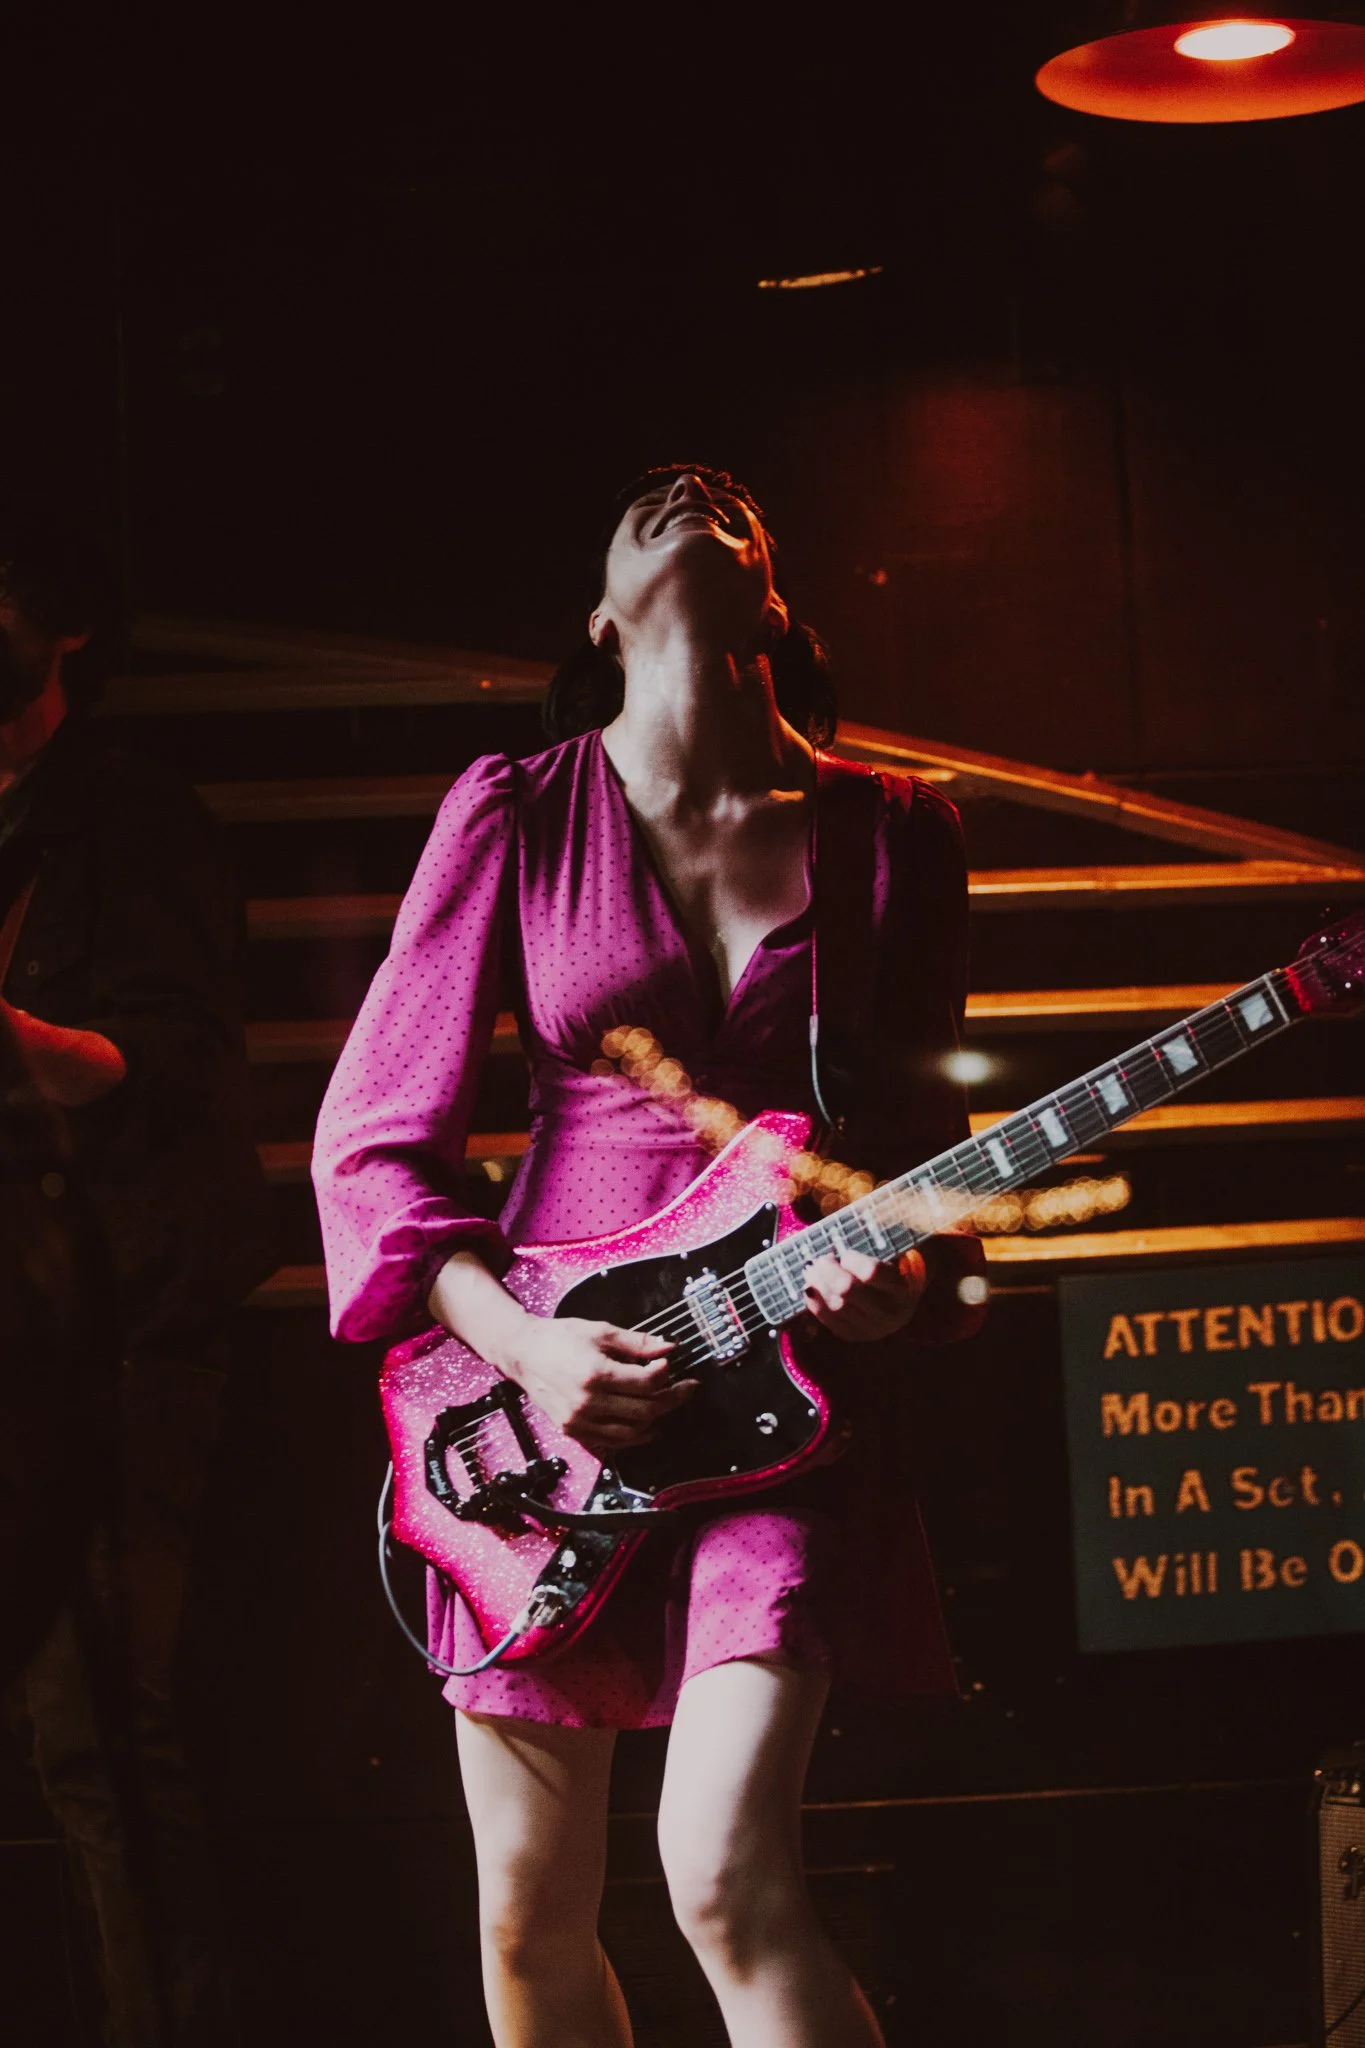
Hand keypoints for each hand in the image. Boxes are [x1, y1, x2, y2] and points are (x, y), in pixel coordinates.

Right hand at [508, 1316, 694, 1453]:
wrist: (523, 1353)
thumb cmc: (559, 1338)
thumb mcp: (600, 1331)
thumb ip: (636, 1342)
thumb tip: (668, 1348)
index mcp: (595, 1374)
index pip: (646, 1383)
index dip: (666, 1375)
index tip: (671, 1366)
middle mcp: (588, 1402)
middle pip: (645, 1410)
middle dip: (672, 1399)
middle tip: (686, 1389)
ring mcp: (579, 1420)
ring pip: (632, 1432)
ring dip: (656, 1420)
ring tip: (667, 1405)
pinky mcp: (573, 1430)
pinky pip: (612, 1442)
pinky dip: (634, 1437)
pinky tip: (647, 1426)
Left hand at [802, 1248, 926, 1342]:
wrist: (903, 1304)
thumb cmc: (894, 1271)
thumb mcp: (893, 1256)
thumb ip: (873, 1245)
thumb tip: (839, 1241)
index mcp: (900, 1287)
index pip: (871, 1272)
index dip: (852, 1260)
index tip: (846, 1254)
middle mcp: (888, 1311)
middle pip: (848, 1290)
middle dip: (828, 1271)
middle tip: (820, 1259)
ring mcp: (871, 1328)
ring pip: (836, 1306)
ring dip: (818, 1285)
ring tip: (811, 1271)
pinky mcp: (855, 1335)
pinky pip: (830, 1320)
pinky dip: (815, 1303)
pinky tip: (809, 1289)